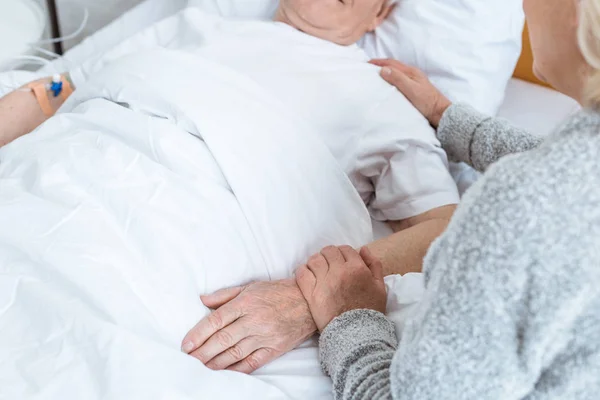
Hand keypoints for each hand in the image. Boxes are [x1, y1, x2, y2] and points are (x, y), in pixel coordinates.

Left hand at [181, 279, 316, 372]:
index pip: (216, 320)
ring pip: (234, 353)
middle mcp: (253, 320)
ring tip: (200, 368)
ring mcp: (264, 336)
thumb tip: (202, 301)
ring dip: (214, 363)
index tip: (186, 345)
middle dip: (202, 352)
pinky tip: (223, 373)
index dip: (198, 333)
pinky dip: (236, 370)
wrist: (308, 302)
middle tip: (188, 360)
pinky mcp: (273, 349)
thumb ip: (225, 295)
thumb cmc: (277, 293)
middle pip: (222, 339)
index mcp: (245, 303)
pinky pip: (251, 363)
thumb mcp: (250, 287)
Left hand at [295, 246, 386, 331]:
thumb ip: (374, 265)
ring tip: (317, 270)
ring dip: (315, 262)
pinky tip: (307, 276)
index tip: (341, 261)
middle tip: (329, 265)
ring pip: (314, 259)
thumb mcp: (380, 287)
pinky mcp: (311, 293)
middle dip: (329, 255)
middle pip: (329, 251)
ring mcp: (324, 281)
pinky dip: (302, 271)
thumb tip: (363, 249)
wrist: (356, 335)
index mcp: (357, 268)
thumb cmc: (370, 311)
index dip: (343, 253)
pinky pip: (302, 273)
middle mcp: (339, 271)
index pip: (345, 249)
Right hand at [370, 59, 451, 127]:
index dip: (379, 62)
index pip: (392, 63)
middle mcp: (412, 74)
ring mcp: (414, 81)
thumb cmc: (426, 101)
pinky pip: (399, 80)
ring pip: (397, 72)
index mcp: (411, 72)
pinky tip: (387, 85)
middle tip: (368, 68)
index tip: (366, 63)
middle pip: (394, 66)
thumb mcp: (411, 89)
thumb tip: (383, 69)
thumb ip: (398, 78)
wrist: (440, 112)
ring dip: (386, 71)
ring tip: (375, 76)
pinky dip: (391, 79)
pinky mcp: (414, 89)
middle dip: (381, 65)